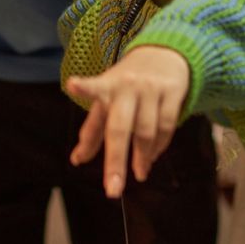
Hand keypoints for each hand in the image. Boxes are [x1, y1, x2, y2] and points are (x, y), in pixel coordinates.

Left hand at [66, 45, 189, 196]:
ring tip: (139, 173)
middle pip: (120, 127)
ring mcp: (151, 88)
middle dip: (116, 160)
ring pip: (146, 132)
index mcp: (107, 86)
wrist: (164, 53)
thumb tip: (77, 161)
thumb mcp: (107, 98)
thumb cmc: (127, 82)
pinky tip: (153, 157)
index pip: (94, 88)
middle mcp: (128, 86)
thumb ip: (93, 130)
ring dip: (142, 158)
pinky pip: (167, 126)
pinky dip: (159, 147)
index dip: (84, 88)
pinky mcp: (172, 91)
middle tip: (112, 189)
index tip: (72, 85)